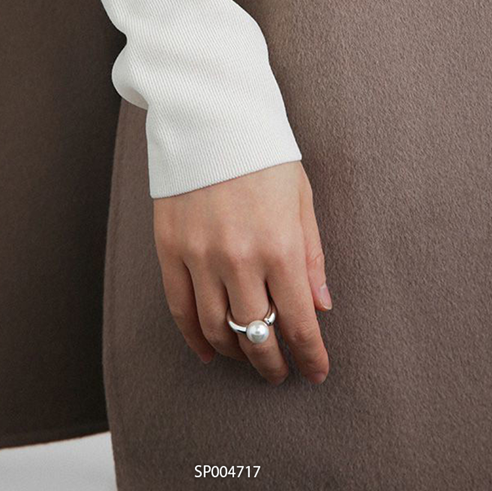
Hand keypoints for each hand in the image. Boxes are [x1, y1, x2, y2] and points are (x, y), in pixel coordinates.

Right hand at [153, 161, 331, 384]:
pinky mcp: (170, 248)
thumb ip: (311, 257)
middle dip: (272, 363)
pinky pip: (179, 306)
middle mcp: (239, 258)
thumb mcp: (302, 200)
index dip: (310, 355)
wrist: (213, 117)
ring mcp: (199, 255)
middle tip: (280, 372)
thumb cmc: (265, 156)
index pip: (299, 322)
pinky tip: (209, 351)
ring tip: (248, 357)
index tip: (315, 372)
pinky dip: (194, 337)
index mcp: (280, 245)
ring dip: (235, 352)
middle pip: (256, 333)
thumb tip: (321, 305)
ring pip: (215, 327)